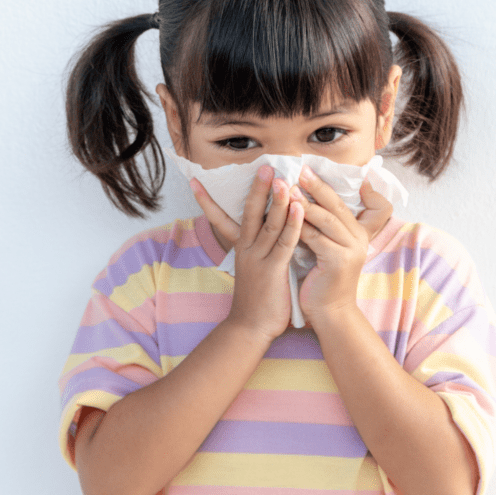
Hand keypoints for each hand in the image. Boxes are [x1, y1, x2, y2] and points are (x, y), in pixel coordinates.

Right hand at [190, 166, 304, 341]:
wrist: (250, 329)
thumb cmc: (255, 300)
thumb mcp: (251, 269)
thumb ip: (255, 250)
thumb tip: (260, 232)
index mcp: (240, 248)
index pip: (221, 218)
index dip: (208, 200)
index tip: (196, 180)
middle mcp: (247, 250)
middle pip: (250, 213)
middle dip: (258, 189)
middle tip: (263, 166)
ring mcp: (259, 259)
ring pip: (269, 224)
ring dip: (277, 200)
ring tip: (283, 178)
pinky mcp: (274, 270)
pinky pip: (285, 242)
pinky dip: (292, 223)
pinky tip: (299, 208)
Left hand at [294, 166, 392, 324]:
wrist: (330, 313)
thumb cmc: (322, 279)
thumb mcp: (326, 248)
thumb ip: (321, 227)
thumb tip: (300, 201)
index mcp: (357, 233)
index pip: (342, 203)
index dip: (326, 186)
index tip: (310, 169)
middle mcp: (358, 238)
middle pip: (336, 205)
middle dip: (316, 186)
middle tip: (300, 170)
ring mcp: (350, 250)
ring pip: (326, 219)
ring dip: (305, 202)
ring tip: (288, 188)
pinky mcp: (339, 261)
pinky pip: (316, 238)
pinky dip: (300, 226)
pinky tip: (286, 215)